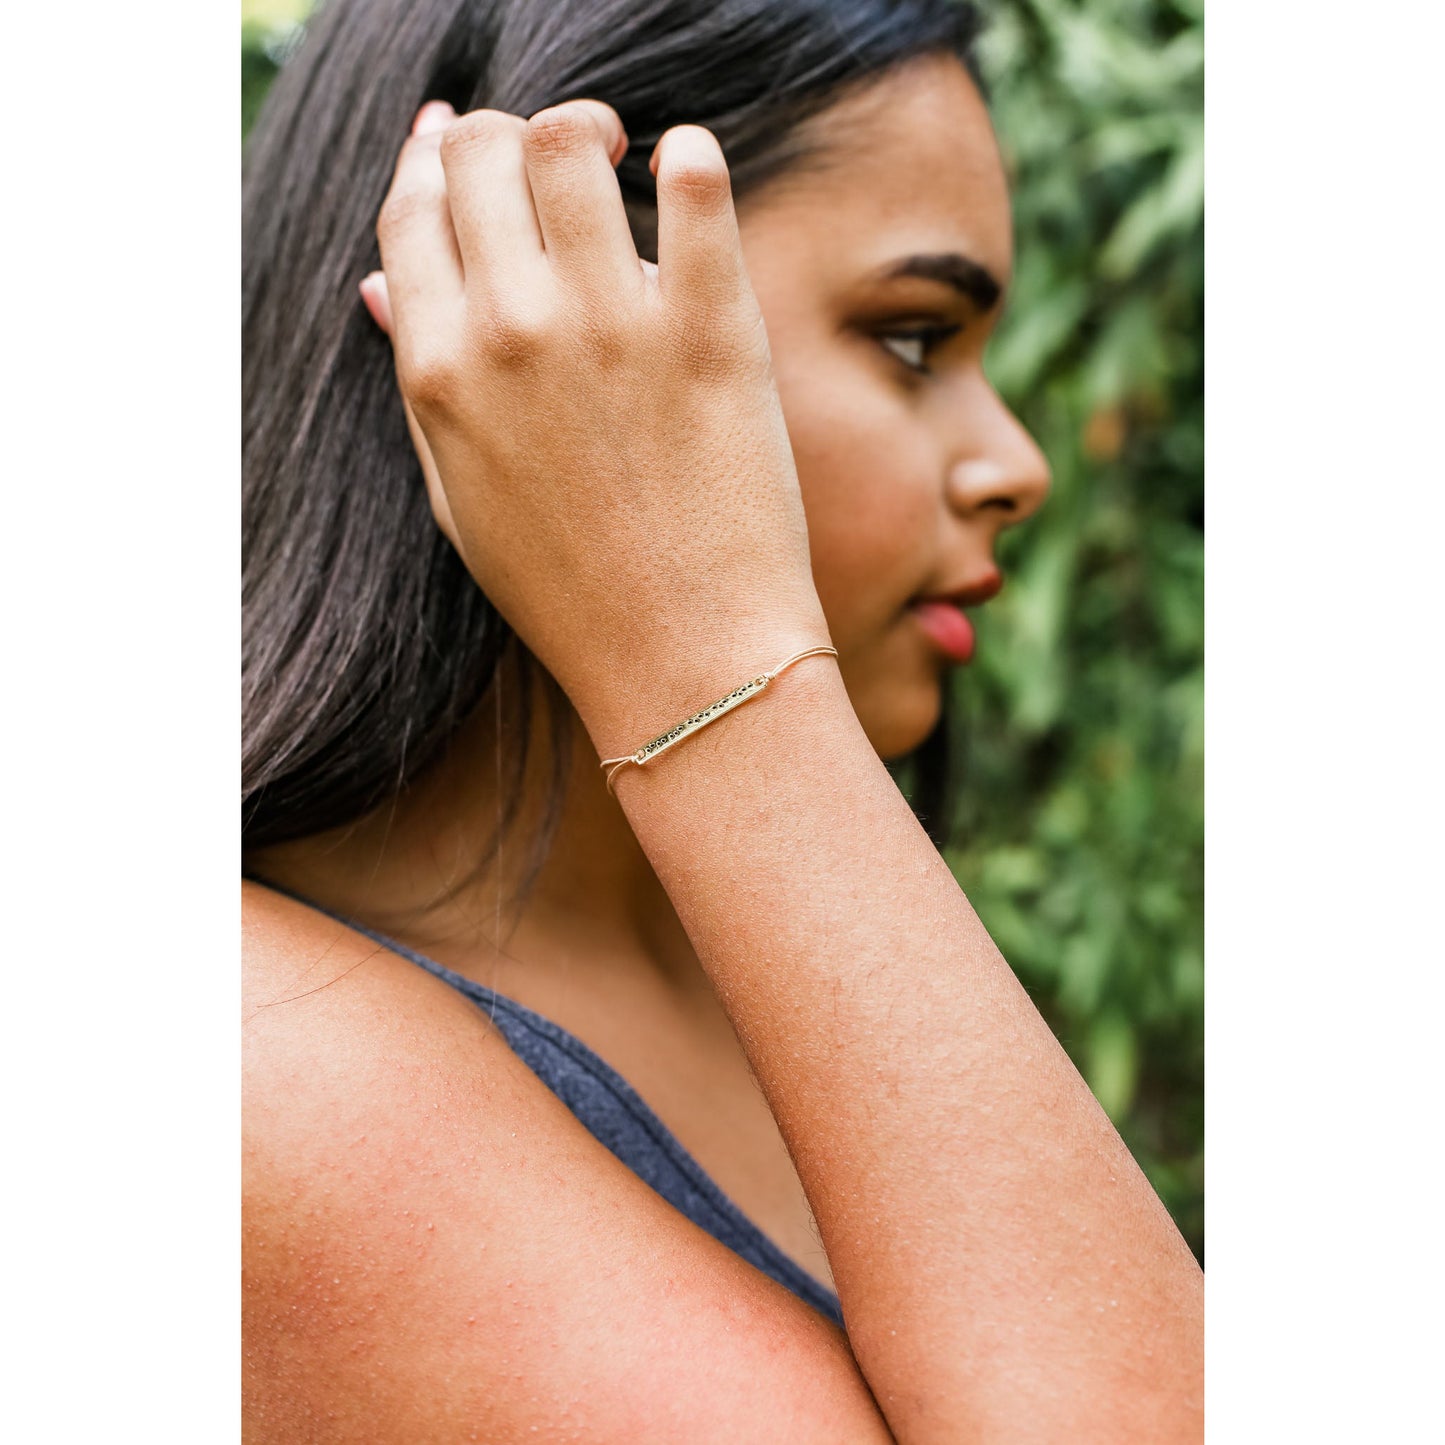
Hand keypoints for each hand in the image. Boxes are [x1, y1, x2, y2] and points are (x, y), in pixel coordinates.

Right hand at [366, 98, 829, 750]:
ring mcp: (610, 328)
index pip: (412, 210)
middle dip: (503, 136)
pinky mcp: (710, 332)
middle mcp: (512, 333)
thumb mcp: (461, 498)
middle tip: (551, 158)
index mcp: (440, 371)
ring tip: (620, 150)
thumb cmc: (570, 591)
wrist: (684, 659)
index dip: (433, 159)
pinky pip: (696, 187)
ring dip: (585, 128)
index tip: (462, 144)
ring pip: (567, 144)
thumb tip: (382, 287)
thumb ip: (423, 381)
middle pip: (481, 156)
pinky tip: (685, 165)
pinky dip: (690, 156)